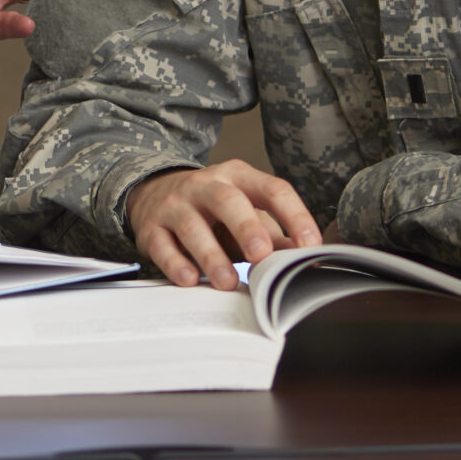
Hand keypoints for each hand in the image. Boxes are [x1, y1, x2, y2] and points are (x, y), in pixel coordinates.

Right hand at [127, 162, 322, 290]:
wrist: (154, 194)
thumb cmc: (213, 211)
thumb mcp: (246, 213)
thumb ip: (273, 235)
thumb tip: (301, 258)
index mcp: (238, 177)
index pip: (271, 189)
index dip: (294, 216)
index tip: (309, 244)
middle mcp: (205, 185)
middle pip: (228, 200)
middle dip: (247, 227)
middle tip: (261, 255)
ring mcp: (175, 205)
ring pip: (191, 225)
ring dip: (211, 255)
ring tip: (228, 282)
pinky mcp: (151, 227)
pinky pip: (162, 245)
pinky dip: (176, 264)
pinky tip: (190, 280)